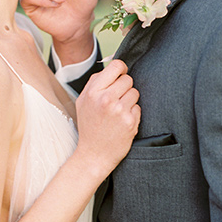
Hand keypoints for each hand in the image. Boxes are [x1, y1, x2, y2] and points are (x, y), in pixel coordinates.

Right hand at [75, 59, 140, 175]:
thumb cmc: (89, 127)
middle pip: (128, 79)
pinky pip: (138, 107)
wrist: (93, 154)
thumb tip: (113, 66)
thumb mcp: (83, 102)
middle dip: (124, 88)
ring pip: (135, 92)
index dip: (121, 69)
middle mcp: (106, 99)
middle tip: (116, 100)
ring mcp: (119, 111)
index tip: (121, 75)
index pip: (116, 66)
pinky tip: (121, 122)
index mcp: (93, 92)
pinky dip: (132, 113)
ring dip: (129, 100)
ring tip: (118, 112)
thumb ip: (95, 82)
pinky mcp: (130, 122)